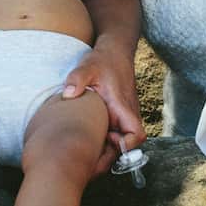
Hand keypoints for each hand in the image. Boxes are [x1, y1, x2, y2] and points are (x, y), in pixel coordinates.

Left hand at [62, 41, 143, 175]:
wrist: (114, 52)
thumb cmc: (103, 60)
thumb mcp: (88, 67)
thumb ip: (77, 79)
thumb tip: (68, 94)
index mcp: (123, 107)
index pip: (136, 134)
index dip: (126, 145)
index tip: (108, 140)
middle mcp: (126, 114)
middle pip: (126, 144)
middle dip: (110, 153)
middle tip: (89, 151)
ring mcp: (122, 116)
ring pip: (119, 141)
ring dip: (105, 147)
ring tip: (85, 145)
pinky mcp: (116, 116)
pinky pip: (114, 134)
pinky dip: (102, 139)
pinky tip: (85, 136)